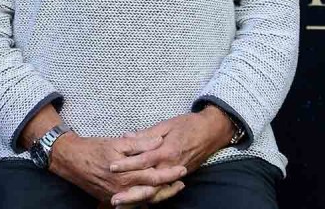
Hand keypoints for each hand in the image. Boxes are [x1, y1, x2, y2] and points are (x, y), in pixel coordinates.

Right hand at [50, 132, 186, 204]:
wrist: (71, 160)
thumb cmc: (94, 148)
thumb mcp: (118, 142)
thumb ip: (140, 143)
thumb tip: (159, 141)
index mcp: (125, 173)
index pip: (153, 176)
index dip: (169, 173)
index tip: (182, 168)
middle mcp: (121, 188)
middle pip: (151, 192)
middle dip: (168, 188)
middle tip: (182, 182)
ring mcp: (115, 196)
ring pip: (142, 199)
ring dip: (159, 194)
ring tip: (172, 188)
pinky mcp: (110, 198)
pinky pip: (131, 202)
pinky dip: (144, 199)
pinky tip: (153, 193)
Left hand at [108, 106, 233, 204]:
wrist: (212, 131)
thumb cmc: (189, 124)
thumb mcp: (167, 124)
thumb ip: (147, 134)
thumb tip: (126, 136)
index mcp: (167, 150)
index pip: (143, 160)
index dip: (127, 164)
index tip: (111, 167)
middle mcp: (171, 165)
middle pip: (148, 182)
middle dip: (131, 192)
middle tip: (114, 198)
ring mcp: (176, 173)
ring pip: (156, 191)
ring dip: (140, 199)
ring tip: (124, 205)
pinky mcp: (181, 176)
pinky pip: (165, 190)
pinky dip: (153, 197)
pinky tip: (141, 201)